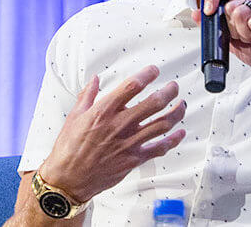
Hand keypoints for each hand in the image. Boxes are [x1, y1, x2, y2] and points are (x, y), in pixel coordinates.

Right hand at [39, 65, 186, 201]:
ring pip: (162, 124)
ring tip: (181, 104)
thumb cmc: (69, 148)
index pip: (132, 87)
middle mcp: (120, 125)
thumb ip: (88, 95)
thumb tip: (95, 79)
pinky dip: (173, 140)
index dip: (147, 75)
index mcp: (104, 111)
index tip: (154, 71)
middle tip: (173, 87)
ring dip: (176, 112)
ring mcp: (129, 143)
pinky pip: (159, 148)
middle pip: (154, 103)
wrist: (68, 179)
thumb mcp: (74, 116)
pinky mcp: (134, 160)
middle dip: (168, 92)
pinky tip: (180, 132)